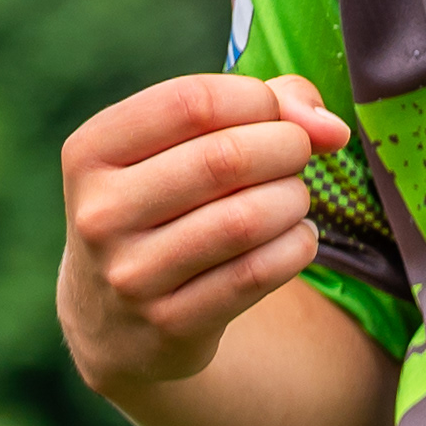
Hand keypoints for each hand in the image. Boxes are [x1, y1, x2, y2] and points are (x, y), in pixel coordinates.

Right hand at [58, 73, 351, 397]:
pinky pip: (257, 273)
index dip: (256, 100)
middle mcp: (100, 213)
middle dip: (288, 147)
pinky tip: (294, 238)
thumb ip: (269, 105)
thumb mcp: (185, 145)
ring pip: (246, 219)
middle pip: (223, 158)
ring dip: (294, 199)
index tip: (274, 115)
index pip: (192, 102)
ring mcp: (129, 275)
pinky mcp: (168, 324)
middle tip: (297, 155)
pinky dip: (296, 246)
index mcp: (92, 151)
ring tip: (294, 198)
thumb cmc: (170, 202)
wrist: (116, 319)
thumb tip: (333, 128)